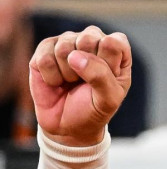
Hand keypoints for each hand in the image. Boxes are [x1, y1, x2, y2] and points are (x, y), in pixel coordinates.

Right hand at [29, 26, 131, 146]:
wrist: (67, 125)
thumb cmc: (93, 109)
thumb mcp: (108, 100)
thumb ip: (101, 77)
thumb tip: (74, 57)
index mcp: (116, 51)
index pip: (114, 42)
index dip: (108, 63)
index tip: (107, 80)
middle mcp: (91, 40)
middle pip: (88, 39)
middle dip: (86, 68)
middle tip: (86, 83)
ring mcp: (67, 42)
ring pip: (64, 49)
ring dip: (68, 74)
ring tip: (71, 83)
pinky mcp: (44, 49)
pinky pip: (45, 58)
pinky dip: (51, 77)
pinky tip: (56, 82)